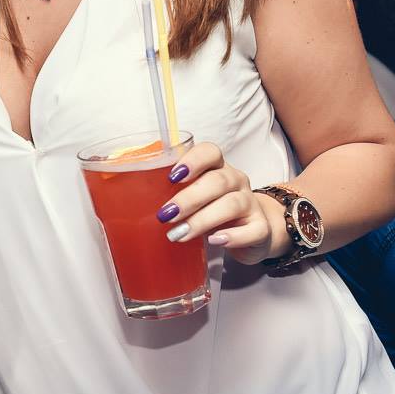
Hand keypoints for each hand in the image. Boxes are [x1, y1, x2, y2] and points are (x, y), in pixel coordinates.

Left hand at [155, 142, 285, 265]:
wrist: (253, 230)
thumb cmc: (214, 209)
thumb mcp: (194, 196)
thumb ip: (173, 193)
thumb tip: (134, 201)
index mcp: (217, 167)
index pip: (210, 152)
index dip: (192, 160)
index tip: (172, 176)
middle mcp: (235, 180)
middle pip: (217, 181)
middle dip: (189, 198)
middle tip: (166, 214)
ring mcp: (251, 203)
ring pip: (232, 204)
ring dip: (202, 219)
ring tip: (180, 234)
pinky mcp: (260, 228)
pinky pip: (252, 230)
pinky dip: (232, 236)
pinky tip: (215, 241)